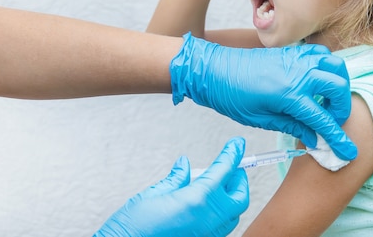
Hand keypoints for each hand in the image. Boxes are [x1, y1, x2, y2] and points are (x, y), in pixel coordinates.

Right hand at [94, 138, 248, 236]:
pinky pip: (222, 227)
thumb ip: (176, 179)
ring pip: (233, 215)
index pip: (224, 171)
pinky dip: (221, 213)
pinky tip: (206, 205)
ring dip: (231, 198)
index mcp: (197, 200)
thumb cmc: (133, 227)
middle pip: (239, 197)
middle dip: (239, 180)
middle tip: (231, 168)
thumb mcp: (154, 194)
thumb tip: (185, 164)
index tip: (238, 144)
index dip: (233, 154)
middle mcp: (208, 219)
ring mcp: (208, 234)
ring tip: (217, 185)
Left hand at [170, 33, 357, 159]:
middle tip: (331, 120)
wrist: (213, 69)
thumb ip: (292, 126)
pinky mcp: (292, 52)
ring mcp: (296, 59)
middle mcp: (298, 73)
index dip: (337, 138)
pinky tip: (318, 79)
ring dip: (338, 84)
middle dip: (341, 108)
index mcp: (289, 94)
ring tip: (327, 100)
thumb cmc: (232, 96)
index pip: (322, 119)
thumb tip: (314, 137)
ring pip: (334, 66)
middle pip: (337, 88)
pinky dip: (327, 65)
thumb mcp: (261, 119)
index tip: (348, 151)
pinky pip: (320, 53)